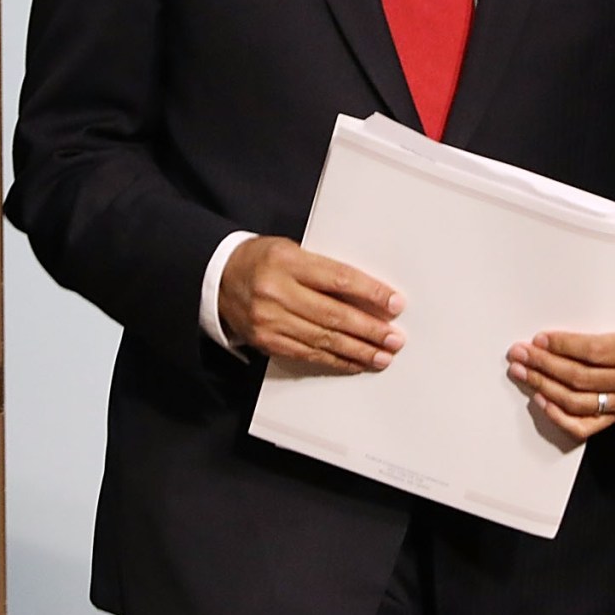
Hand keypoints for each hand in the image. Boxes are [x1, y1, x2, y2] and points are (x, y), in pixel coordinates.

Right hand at [217, 235, 404, 373]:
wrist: (219, 277)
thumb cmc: (264, 260)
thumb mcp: (293, 251)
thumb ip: (325, 269)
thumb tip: (370, 295)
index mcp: (288, 262)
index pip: (338, 279)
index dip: (371, 293)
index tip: (395, 303)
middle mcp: (277, 292)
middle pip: (333, 315)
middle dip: (370, 330)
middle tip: (395, 339)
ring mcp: (269, 320)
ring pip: (323, 339)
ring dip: (358, 351)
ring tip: (382, 356)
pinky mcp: (267, 341)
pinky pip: (307, 354)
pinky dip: (335, 360)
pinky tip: (354, 363)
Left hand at [508, 291, 614, 442]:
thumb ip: (595, 320)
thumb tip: (551, 330)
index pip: (594, 352)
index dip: (563, 347)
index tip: (538, 340)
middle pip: (581, 378)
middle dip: (544, 365)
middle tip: (521, 355)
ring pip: (578, 402)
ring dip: (545, 388)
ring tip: (524, 373)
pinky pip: (585, 425)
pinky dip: (559, 416)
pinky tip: (542, 400)